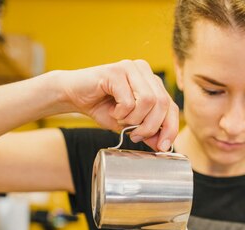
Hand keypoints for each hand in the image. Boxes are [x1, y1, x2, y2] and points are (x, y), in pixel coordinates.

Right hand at [55, 60, 178, 150]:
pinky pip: (128, 101)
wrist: (72, 95)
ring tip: (121, 120)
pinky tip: (112, 111)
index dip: (170, 128)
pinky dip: (121, 113)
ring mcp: (130, 68)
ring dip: (134, 119)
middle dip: (151, 127)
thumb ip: (147, 130)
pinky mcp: (116, 71)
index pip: (172, 106)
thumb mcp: (128, 124)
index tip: (163, 147)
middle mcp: (144, 71)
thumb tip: (163, 145)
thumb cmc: (101, 107)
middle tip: (135, 136)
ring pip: (148, 101)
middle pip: (163, 103)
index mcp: (152, 82)